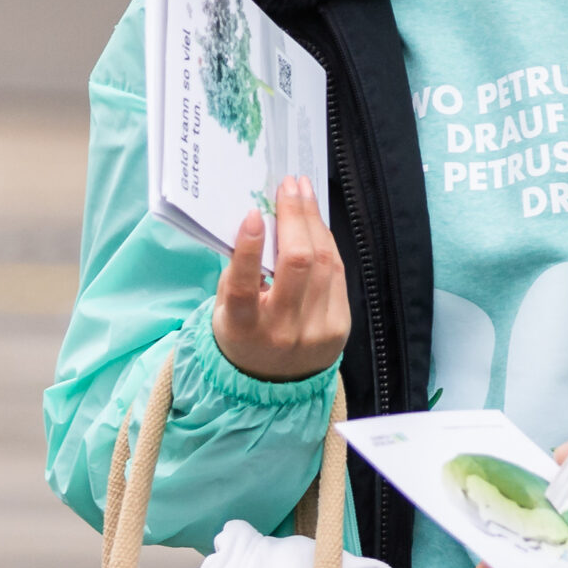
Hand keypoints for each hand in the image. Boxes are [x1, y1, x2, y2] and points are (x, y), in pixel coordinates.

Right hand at [211, 177, 349, 381]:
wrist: (274, 382)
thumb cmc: (243, 333)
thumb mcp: (226, 309)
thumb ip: (238, 272)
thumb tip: (260, 220)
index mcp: (245, 329)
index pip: (246, 287)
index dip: (249, 249)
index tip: (253, 213)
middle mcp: (283, 332)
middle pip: (297, 265)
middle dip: (295, 217)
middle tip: (289, 185)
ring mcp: (316, 331)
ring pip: (323, 263)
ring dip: (313, 222)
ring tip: (303, 193)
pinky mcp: (340, 327)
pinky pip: (336, 273)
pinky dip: (326, 243)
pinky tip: (316, 223)